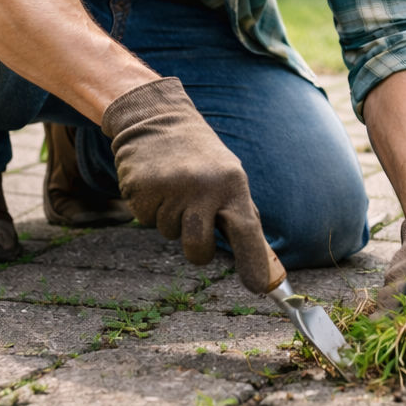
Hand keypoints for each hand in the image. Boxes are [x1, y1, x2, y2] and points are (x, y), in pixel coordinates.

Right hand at [102, 77, 270, 292]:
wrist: (157, 118)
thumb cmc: (200, 158)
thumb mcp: (229, 177)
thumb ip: (241, 217)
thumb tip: (264, 265)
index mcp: (232, 183)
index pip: (246, 230)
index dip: (253, 262)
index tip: (259, 287)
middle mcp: (204, 186)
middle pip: (199, 249)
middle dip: (197, 251)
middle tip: (193, 226)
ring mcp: (171, 187)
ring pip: (168, 234)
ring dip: (170, 219)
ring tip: (174, 187)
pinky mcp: (141, 187)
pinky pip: (145, 219)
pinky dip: (149, 208)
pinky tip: (154, 183)